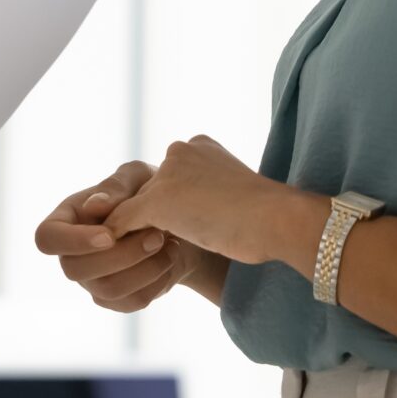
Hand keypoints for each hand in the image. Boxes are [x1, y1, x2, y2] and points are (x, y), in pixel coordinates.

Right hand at [35, 161, 208, 312]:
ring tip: (167, 243)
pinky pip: (133, 301)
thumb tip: (93, 208)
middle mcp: (72, 255)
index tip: (109, 235)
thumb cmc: (148, 191)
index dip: (72, 242)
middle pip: (75, 270)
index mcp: (66, 221)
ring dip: (144, 268)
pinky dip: (158, 281)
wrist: (177, 222)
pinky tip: (170, 259)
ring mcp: (92, 281)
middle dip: (121, 255)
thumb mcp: (136, 177)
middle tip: (156, 234)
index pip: (47, 238)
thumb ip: (115, 187)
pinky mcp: (117, 299)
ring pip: (108, 289)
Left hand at [104, 136, 320, 267]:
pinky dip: (119, 235)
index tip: (186, 225)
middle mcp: (180, 152)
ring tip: (141, 251)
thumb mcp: (234, 195)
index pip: (172, 176)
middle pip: (152, 188)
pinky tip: (118, 250)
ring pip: (137, 204)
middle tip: (163, 241)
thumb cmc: (267, 216)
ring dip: (138, 227)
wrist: (278, 218)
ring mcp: (167, 175)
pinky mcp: (157, 201)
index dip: (176, 204)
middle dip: (155, 215)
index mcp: (201, 146)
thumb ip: (210, 193)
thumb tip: (199, 212)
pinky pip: (125, 219)